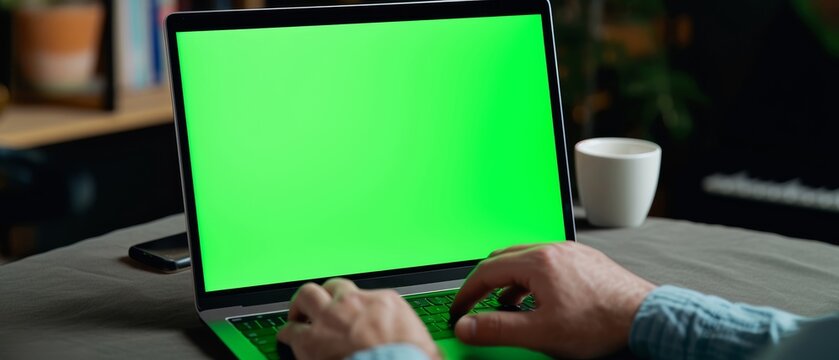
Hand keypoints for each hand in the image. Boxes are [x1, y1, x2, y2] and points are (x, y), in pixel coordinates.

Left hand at [277, 278, 438, 359]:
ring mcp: (330, 318)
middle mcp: (354, 303)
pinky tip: (286, 339)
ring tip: (299, 315)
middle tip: (322, 306)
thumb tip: (428, 351)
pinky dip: (287, 334)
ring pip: (306, 295)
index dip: (356, 306)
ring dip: (301, 305)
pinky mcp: (311, 341)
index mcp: (384, 302)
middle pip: (333, 286)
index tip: (355, 316)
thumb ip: (415, 338)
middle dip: (326, 295)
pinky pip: (289, 331)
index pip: (364, 294)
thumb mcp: (424, 343)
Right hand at [449, 242, 654, 358]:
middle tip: (475, 303)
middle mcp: (553, 249)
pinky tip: (539, 300)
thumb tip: (467, 326)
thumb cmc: (600, 323)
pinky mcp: (584, 260)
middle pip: (503, 258)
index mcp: (537, 262)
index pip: (486, 271)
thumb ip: (497, 329)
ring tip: (506, 307)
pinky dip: (531, 280)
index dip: (466, 293)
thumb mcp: (540, 333)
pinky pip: (546, 263)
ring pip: (525, 260)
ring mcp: (570, 252)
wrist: (645, 317)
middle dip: (484, 283)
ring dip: (508, 282)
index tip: (459, 310)